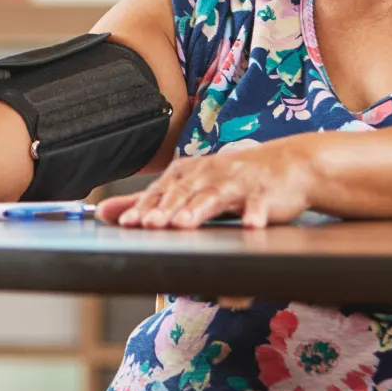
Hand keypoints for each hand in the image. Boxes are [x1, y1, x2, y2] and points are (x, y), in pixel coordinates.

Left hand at [97, 140, 317, 229]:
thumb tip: (104, 212)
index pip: (161, 192)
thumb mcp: (190, 185)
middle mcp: (210, 173)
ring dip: (199, 210)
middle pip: (184, 193)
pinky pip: (259, 205)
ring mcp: (238, 182)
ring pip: (215, 197)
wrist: (288, 165)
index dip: (143, 207)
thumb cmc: (234, 179)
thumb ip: (149, 201)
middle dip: (165, 209)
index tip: (126, 223)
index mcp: (189, 172)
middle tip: (149, 225)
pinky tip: (250, 226)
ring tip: (184, 225)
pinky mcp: (265, 193)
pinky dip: (254, 214)